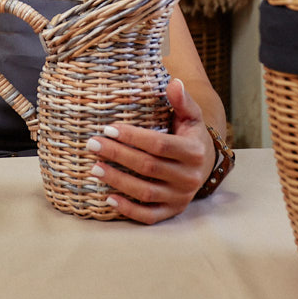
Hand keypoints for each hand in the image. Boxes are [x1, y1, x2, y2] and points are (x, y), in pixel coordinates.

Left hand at [85, 77, 213, 223]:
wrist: (204, 163)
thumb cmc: (190, 135)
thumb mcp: (191, 116)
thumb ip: (182, 101)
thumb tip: (175, 82)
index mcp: (193, 152)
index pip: (159, 145)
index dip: (132, 137)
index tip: (108, 128)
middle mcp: (190, 178)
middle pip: (148, 167)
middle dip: (117, 155)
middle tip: (93, 144)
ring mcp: (181, 198)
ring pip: (145, 192)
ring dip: (117, 181)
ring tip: (94, 168)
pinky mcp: (172, 212)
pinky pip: (149, 216)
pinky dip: (128, 209)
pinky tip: (108, 197)